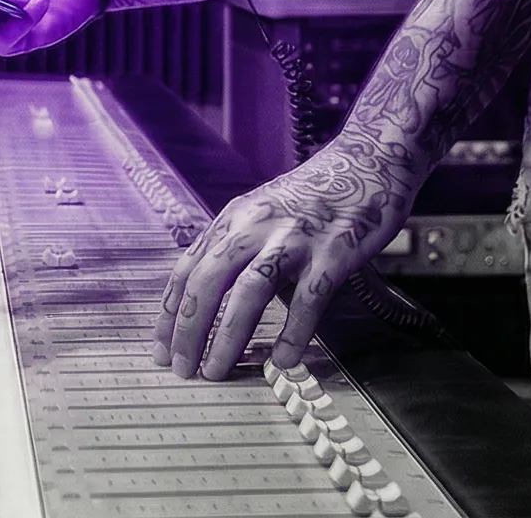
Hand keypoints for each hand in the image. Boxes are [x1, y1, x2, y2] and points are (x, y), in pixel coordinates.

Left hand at [151, 144, 417, 379]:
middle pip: (208, 282)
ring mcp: (296, 237)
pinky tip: (284, 360)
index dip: (170, 312)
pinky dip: (293, 333)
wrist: (369, 159)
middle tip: (181, 368)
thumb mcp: (263, 211)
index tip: (161, 348)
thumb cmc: (316, 193)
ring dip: (228, 337)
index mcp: (235, 218)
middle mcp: (257, 225)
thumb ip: (239, 249)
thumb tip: (214, 302)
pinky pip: (309, 299)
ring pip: (250, 291)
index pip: (188, 269)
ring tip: (218, 370)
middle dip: (189, 331)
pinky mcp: (335, 251)